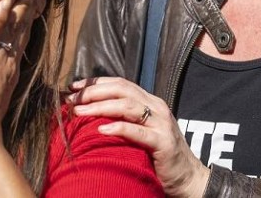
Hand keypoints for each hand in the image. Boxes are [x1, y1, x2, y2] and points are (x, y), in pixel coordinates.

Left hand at [68, 77, 209, 197]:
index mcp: (149, 102)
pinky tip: (102, 129)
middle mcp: (156, 107)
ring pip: (128, 106)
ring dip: (100, 107)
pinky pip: (138, 132)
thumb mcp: (141, 131)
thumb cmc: (158, 156)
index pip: (120, 83)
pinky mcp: (163, 142)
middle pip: (121, 90)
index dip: (96, 83)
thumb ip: (124, 119)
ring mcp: (161, 123)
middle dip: (94, 92)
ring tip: (80, 112)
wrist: (188, 178)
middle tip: (73, 99)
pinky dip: (118, 128)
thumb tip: (91, 112)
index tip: (74, 87)